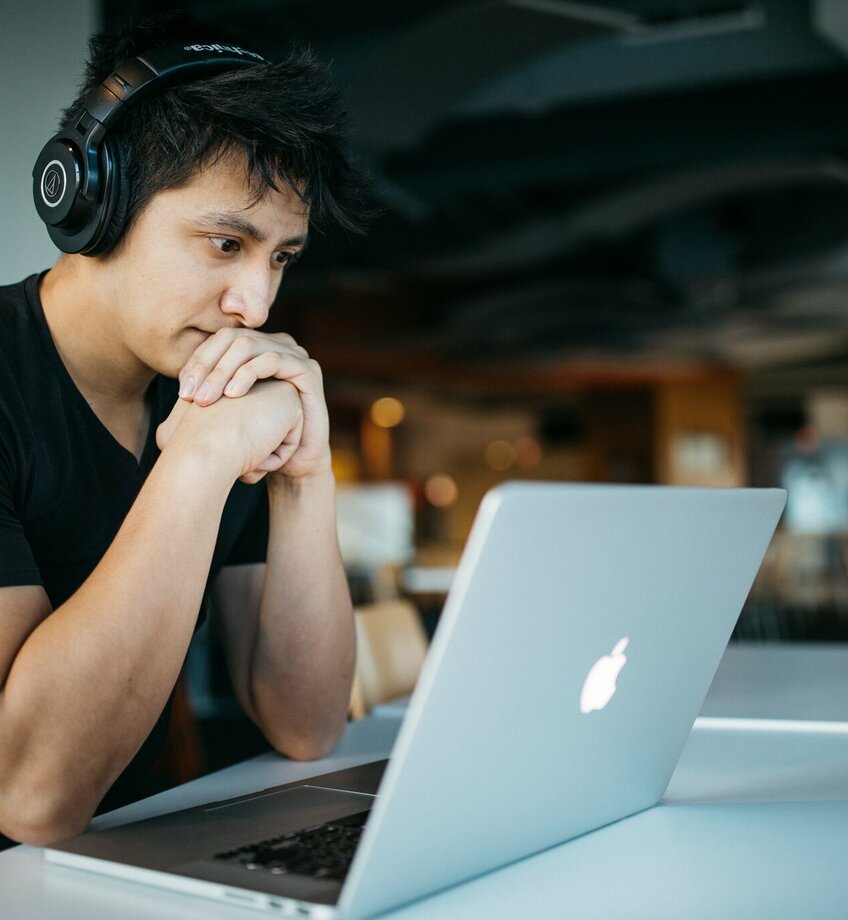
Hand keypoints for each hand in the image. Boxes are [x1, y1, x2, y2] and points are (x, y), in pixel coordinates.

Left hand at [178, 329, 329, 480]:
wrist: (293, 464)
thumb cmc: (258, 441)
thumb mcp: (226, 415)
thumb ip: (206, 396)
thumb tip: (176, 391)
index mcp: (256, 350)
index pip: (218, 342)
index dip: (197, 362)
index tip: (181, 393)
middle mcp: (275, 346)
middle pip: (231, 338)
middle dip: (206, 366)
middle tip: (190, 396)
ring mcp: (294, 355)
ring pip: (249, 346)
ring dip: (223, 371)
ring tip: (207, 399)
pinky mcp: (308, 369)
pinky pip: (273, 359)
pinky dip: (249, 373)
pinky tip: (233, 395)